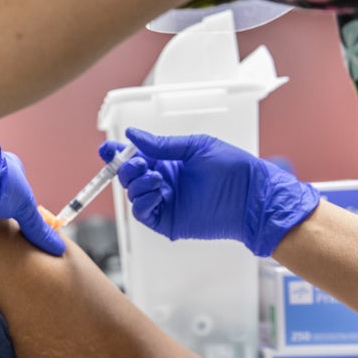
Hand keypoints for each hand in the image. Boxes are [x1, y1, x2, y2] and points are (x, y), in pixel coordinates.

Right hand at [99, 128, 318, 256]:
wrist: (250, 197)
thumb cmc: (232, 169)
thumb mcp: (196, 147)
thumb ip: (162, 145)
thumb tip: (133, 135)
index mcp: (169, 162)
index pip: (136, 157)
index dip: (118, 154)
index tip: (107, 149)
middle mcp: (164, 182)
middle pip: (129, 176)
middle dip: (126, 168)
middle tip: (138, 163)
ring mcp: (165, 202)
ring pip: (133, 194)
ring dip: (137, 184)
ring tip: (156, 177)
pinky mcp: (168, 221)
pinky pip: (143, 213)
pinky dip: (142, 202)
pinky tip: (155, 193)